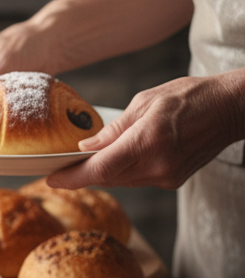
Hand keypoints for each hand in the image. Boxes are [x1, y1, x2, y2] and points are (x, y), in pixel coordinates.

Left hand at [47, 71, 244, 190]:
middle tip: (59, 167)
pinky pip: (137, 179)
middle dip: (82, 174)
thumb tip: (88, 147)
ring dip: (103, 171)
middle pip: (108, 178)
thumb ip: (114, 128)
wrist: (232, 109)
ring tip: (84, 160)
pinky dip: (123, 170)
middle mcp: (158, 165)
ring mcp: (167, 176)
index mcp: (148, 141)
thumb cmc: (190, 97)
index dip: (72, 178)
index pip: (101, 169)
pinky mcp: (174, 180)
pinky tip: (116, 158)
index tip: (50, 179)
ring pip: (122, 180)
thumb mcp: (145, 102)